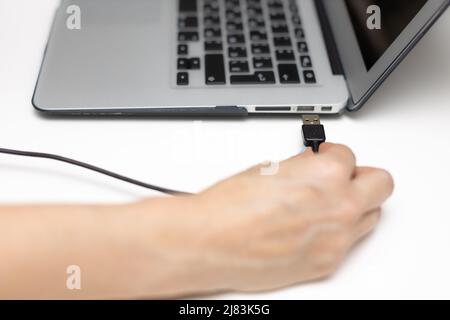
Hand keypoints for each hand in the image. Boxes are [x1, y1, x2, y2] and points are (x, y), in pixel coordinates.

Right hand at [186, 143, 393, 292]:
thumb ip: (302, 169)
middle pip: (380, 184)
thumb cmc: (229, 207)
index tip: (324, 156)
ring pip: (370, 216)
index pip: (350, 156)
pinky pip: (347, 244)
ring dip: (354, 205)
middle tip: (343, 176)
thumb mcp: (270, 170)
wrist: (210, 242)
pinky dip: (335, 233)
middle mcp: (340, 207)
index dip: (332, 154)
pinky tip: (309, 228)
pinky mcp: (326, 264)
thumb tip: (310, 169)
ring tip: (326, 204)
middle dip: (362, 176)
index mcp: (326, 175)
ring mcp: (336, 240)